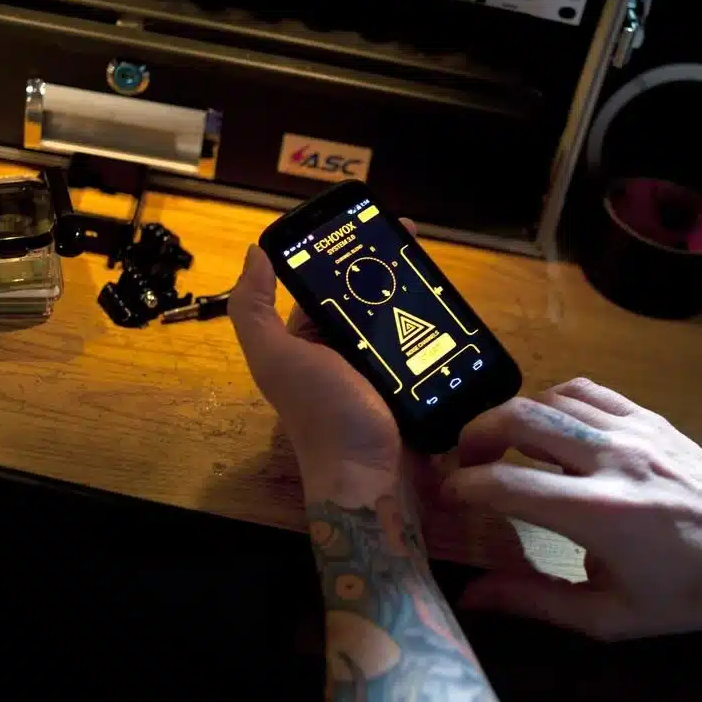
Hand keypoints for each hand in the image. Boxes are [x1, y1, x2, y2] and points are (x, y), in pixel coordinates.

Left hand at [228, 220, 417, 503]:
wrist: (373, 477)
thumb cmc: (322, 414)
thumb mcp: (276, 359)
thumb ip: (254, 309)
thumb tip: (255, 251)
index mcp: (306, 339)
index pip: (320, 283)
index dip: (336, 252)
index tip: (361, 223)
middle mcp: (342, 349)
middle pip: (363, 294)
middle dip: (383, 263)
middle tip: (411, 235)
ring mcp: (381, 364)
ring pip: (395, 313)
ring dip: (412, 287)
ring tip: (431, 261)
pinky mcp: (413, 379)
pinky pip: (422, 339)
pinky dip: (433, 319)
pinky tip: (447, 299)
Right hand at [441, 378, 701, 639]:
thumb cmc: (686, 594)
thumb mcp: (609, 616)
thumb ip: (535, 601)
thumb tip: (472, 596)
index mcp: (600, 513)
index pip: (506, 484)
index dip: (463, 486)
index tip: (445, 497)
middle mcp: (612, 459)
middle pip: (521, 419)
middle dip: (476, 435)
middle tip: (462, 460)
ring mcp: (633, 430)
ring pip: (550, 397)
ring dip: (512, 415)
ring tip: (498, 442)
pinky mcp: (649, 416)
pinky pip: (587, 390)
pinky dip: (553, 400)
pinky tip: (545, 424)